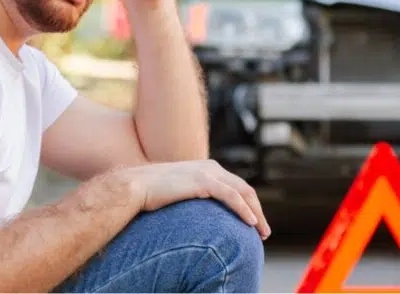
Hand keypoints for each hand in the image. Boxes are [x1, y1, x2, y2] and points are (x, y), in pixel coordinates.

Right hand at [124, 160, 271, 238]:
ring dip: (256, 213)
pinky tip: (251, 222)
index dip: (249, 205)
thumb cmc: (154, 193)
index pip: (237, 187)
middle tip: (264, 232)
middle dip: (258, 210)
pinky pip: (231, 196)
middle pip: (245, 189)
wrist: (136, 186)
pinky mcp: (203, 181)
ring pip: (243, 193)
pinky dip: (244, 210)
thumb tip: (202, 214)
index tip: (255, 223)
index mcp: (208, 169)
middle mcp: (212, 168)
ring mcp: (208, 172)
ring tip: (262, 232)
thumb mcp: (180, 192)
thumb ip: (195, 196)